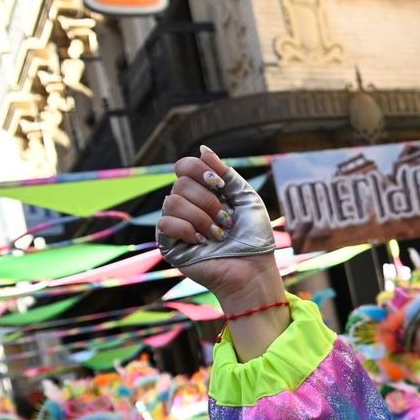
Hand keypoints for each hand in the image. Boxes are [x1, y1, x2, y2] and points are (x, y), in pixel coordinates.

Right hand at [157, 147, 279, 309]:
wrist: (253, 270)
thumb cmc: (254, 237)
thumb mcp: (246, 198)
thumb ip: (227, 174)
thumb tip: (202, 149)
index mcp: (204, 193)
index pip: (184, 167)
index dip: (197, 169)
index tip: (219, 183)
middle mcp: (188, 206)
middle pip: (181, 184)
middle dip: (209, 201)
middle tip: (226, 220)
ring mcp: (177, 224)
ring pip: (172, 202)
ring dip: (201, 217)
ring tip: (218, 234)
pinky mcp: (169, 243)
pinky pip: (165, 223)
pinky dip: (187, 230)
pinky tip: (201, 242)